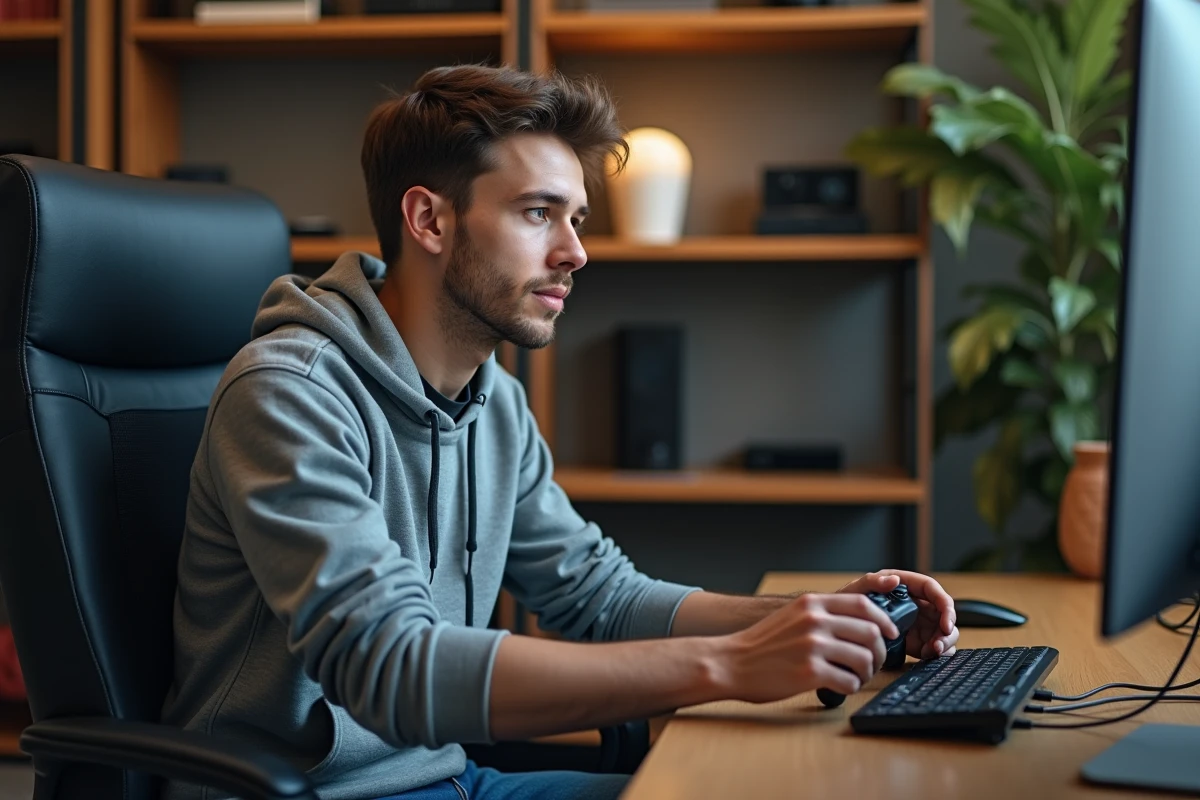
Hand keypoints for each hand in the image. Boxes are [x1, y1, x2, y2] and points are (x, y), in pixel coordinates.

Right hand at [721, 593, 900, 703]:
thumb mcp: (791, 615)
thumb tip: (857, 622)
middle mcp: (814, 621)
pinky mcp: (810, 673)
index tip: (890, 632)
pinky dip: (852, 687)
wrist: (731, 662)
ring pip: (864, 658)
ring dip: (867, 672)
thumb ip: (820, 613)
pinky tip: (841, 687)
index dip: (883, 619)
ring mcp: (813, 646)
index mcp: (811, 604)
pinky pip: (849, 681)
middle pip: (870, 632)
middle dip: (879, 651)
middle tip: (874, 662)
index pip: (863, 604)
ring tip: (856, 677)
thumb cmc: (761, 644)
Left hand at [838, 570, 958, 659]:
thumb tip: (893, 579)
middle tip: (938, 643)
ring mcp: (917, 623)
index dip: (945, 605)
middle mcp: (914, 604)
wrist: (839, 631)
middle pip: (943, 613)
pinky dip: (936, 653)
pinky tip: (926, 656)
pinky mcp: (915, 641)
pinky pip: (934, 646)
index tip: (945, 622)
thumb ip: (872, 582)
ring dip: (943, 642)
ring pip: (943, 631)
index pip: (932, 589)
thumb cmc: (846, 605)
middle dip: (947, 629)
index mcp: (904, 587)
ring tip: (931, 651)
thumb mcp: (856, 591)